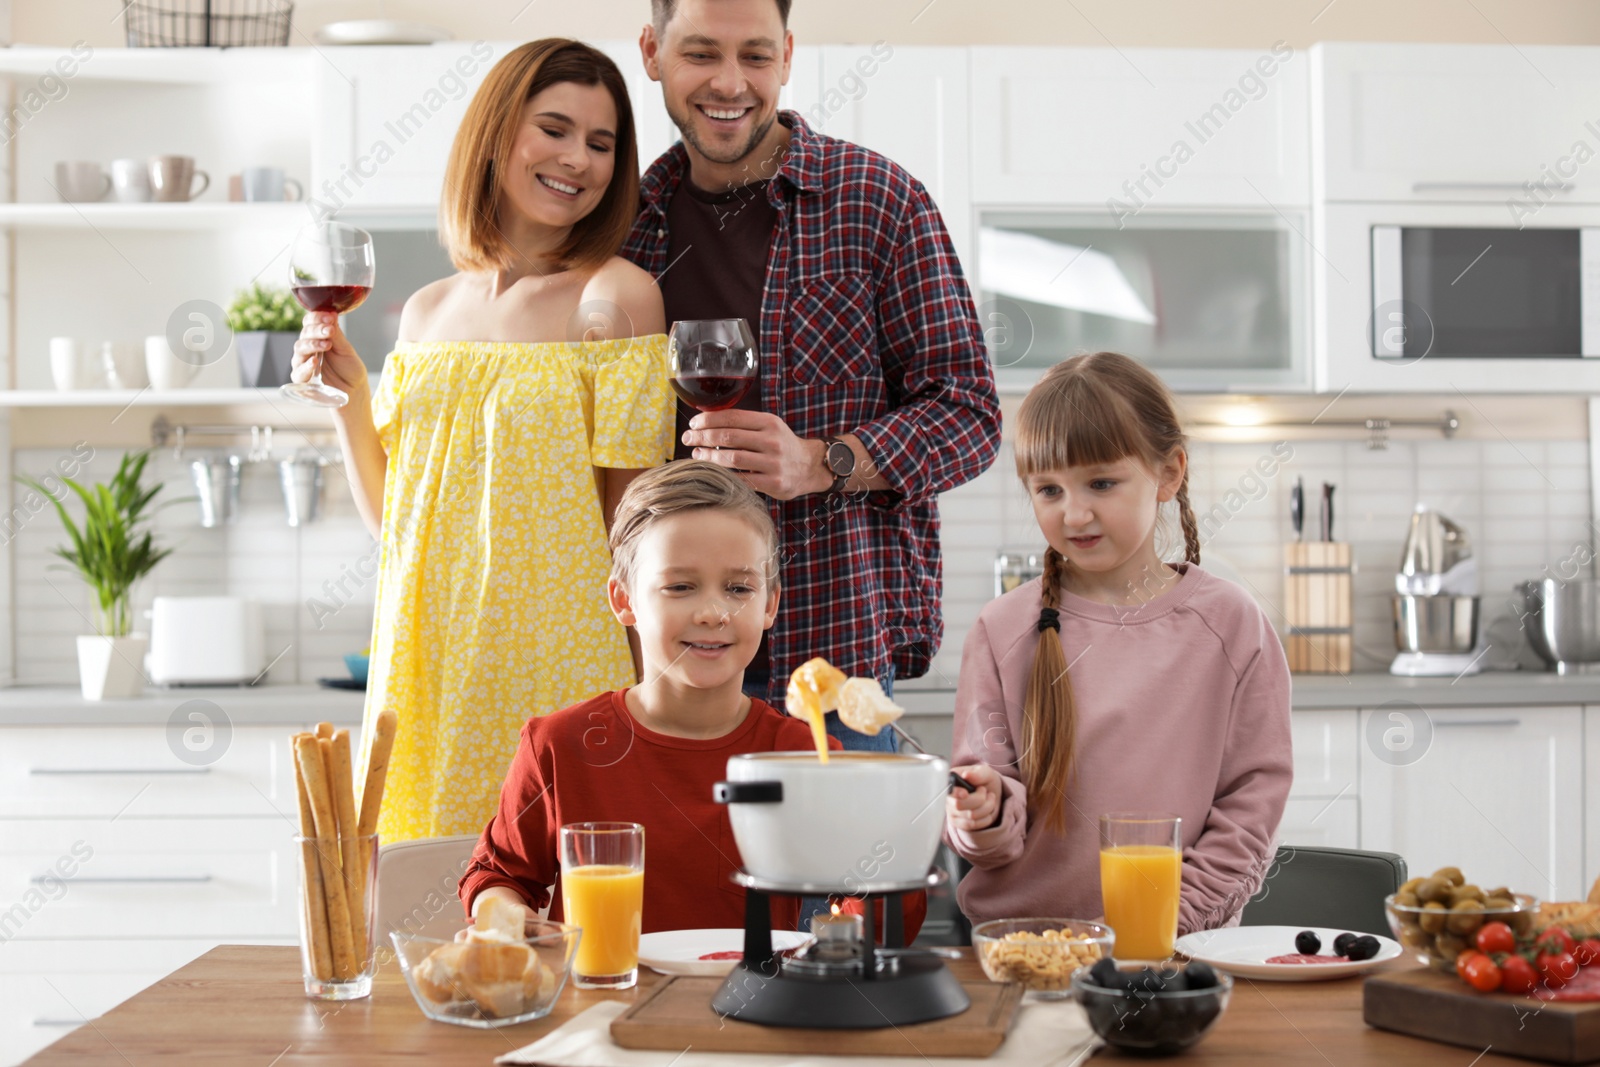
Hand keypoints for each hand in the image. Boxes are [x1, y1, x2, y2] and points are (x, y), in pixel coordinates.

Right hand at [291, 310, 368, 401]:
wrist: (354, 390)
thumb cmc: (349, 368)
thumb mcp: (345, 349)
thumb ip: (337, 334)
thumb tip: (331, 313)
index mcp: (317, 337)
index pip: (310, 322)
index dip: (317, 318)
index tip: (330, 317)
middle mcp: (308, 348)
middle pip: (304, 334)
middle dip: (317, 330)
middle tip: (329, 330)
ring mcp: (303, 362)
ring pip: (299, 349)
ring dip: (312, 344)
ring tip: (326, 344)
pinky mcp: (302, 379)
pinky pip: (298, 371)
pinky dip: (306, 366)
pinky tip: (314, 361)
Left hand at [683, 410, 825, 499]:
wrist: (810, 466)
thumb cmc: (781, 445)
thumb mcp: (769, 427)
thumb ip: (744, 423)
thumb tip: (706, 420)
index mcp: (768, 422)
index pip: (731, 417)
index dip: (708, 420)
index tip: (693, 424)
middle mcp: (772, 440)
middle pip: (728, 436)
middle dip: (702, 437)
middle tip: (688, 439)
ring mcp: (773, 463)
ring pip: (732, 458)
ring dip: (709, 457)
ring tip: (697, 455)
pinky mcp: (773, 483)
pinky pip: (742, 479)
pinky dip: (724, 475)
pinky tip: (712, 472)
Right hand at [946, 763, 1003, 831]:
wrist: (990, 794)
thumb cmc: (984, 781)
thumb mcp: (985, 773)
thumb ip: (977, 773)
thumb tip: (966, 775)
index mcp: (950, 781)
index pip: (947, 790)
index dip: (955, 793)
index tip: (965, 793)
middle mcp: (947, 797)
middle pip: (959, 805)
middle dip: (980, 799)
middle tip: (985, 792)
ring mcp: (951, 812)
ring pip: (970, 816)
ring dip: (987, 807)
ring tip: (989, 799)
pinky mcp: (958, 823)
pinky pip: (972, 825)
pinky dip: (985, 818)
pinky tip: (987, 810)